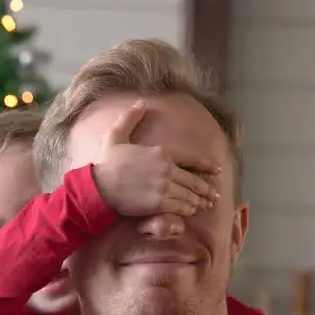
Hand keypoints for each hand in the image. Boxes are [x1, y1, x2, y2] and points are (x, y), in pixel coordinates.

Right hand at [92, 99, 220, 217]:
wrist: (97, 186)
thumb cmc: (106, 162)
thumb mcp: (116, 135)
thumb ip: (130, 118)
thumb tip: (141, 103)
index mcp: (161, 153)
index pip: (191, 160)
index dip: (207, 166)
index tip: (218, 171)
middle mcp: (166, 169)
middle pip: (193, 182)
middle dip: (206, 190)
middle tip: (214, 196)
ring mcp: (164, 187)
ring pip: (189, 196)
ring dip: (199, 201)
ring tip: (205, 205)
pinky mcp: (158, 203)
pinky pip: (180, 207)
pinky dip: (188, 210)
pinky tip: (191, 211)